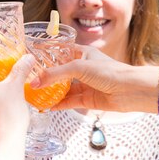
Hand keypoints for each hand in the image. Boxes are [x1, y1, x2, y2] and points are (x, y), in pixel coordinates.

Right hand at [31, 44, 158, 112]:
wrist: (131, 90)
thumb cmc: (110, 72)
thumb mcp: (78, 67)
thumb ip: (55, 74)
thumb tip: (35, 82)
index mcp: (82, 54)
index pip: (60, 52)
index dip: (46, 55)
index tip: (31, 60)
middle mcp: (82, 68)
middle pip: (59, 72)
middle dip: (45, 78)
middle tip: (28, 81)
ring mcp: (83, 85)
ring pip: (62, 89)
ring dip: (49, 93)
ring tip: (33, 96)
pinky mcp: (86, 100)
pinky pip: (68, 102)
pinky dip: (57, 104)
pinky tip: (45, 107)